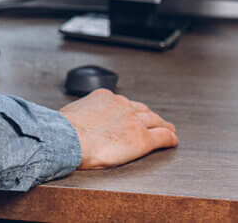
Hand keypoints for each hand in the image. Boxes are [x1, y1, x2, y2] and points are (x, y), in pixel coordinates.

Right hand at [59, 89, 177, 168]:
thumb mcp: (71, 114)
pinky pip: (163, 136)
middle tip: (155, 121)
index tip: (131, 115)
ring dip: (163, 125)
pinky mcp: (142, 138)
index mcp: (104, 97)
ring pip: (156, 121)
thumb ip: (81, 114)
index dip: (130, 110)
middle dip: (149, 116)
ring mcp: (134, 121)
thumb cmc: (64, 130)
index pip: (122, 102)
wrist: (69, 139)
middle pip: (142, 109)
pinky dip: (170, 138)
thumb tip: (76, 122)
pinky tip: (173, 140)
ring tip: (169, 129)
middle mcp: (122, 105)